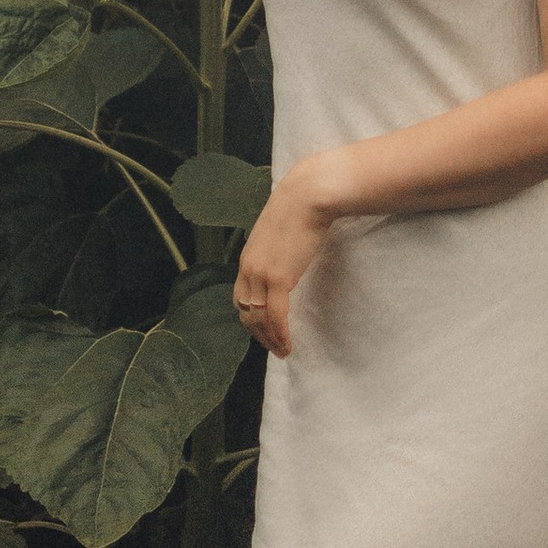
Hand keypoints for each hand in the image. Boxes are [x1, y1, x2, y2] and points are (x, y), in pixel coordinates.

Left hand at [231, 155, 345, 360]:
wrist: (307, 196)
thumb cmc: (300, 209)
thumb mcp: (278, 233)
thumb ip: (276, 250)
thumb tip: (286, 260)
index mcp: (247, 258)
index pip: (240, 298)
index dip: (250, 318)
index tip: (263, 330)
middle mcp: (248, 269)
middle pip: (245, 312)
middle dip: (258, 335)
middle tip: (274, 348)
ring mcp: (261, 274)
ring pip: (259, 318)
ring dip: (271, 339)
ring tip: (283, 351)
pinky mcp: (278, 278)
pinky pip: (276, 315)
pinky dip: (281, 333)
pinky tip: (288, 344)